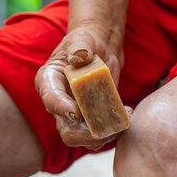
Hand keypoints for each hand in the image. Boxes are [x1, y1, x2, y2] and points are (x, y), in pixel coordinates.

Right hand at [35, 27, 127, 148]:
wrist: (99, 50)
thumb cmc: (86, 42)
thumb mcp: (81, 38)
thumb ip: (80, 46)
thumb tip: (80, 57)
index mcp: (49, 82)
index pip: (51, 100)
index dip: (61, 109)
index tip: (76, 112)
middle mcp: (59, 103)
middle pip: (67, 131)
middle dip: (86, 134)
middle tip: (105, 127)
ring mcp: (75, 114)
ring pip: (84, 138)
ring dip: (105, 135)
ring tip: (122, 121)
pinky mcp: (92, 118)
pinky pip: (100, 133)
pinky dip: (115, 130)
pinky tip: (127, 114)